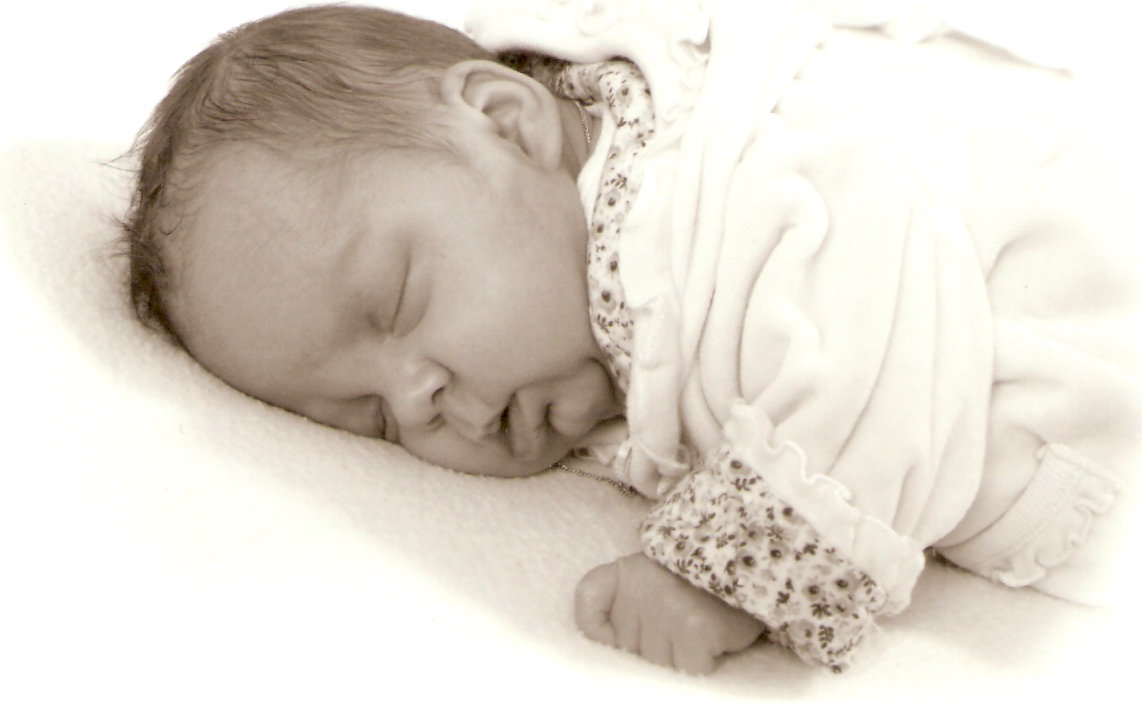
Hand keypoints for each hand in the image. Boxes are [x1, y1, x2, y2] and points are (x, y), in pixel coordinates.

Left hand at [574, 553, 764, 673]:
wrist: (758, 556)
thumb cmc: (706, 579)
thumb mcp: (657, 575)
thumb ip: (628, 601)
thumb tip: (612, 646)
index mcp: (627, 570)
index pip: (588, 599)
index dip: (597, 629)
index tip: (614, 639)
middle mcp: (640, 586)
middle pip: (629, 648)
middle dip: (654, 648)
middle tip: (682, 626)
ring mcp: (664, 607)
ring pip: (657, 664)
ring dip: (679, 658)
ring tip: (700, 631)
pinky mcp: (691, 628)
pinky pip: (687, 670)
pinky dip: (703, 664)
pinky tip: (715, 639)